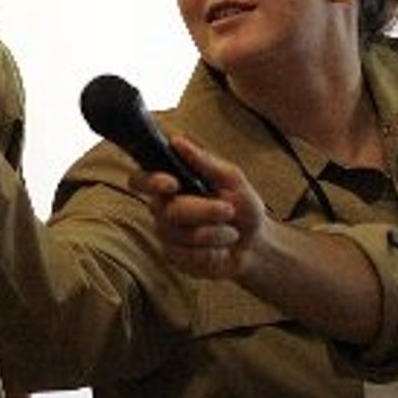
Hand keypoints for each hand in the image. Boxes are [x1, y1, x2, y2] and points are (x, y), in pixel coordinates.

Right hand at [129, 134, 269, 279]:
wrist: (257, 245)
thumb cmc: (242, 206)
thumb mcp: (231, 179)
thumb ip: (204, 161)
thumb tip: (177, 140)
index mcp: (171, 185)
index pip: (141, 180)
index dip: (149, 181)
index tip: (171, 184)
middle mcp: (162, 209)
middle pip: (167, 210)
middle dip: (203, 211)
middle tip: (228, 210)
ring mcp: (166, 235)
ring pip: (180, 235)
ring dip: (214, 234)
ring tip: (231, 233)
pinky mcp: (174, 257)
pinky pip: (186, 256)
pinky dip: (212, 253)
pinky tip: (220, 250)